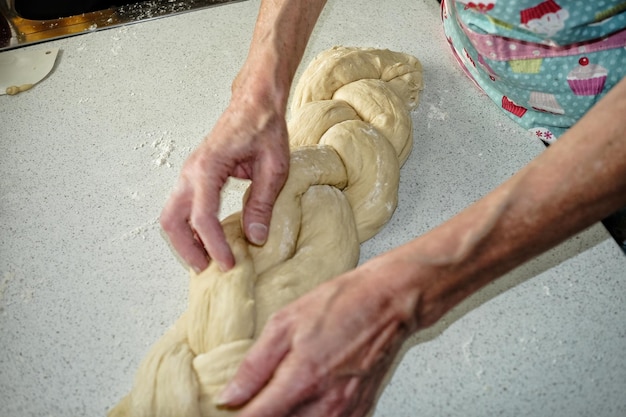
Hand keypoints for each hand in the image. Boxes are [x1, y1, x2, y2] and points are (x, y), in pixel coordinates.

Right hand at [161, 86, 289, 271]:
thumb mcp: (273, 167)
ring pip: (172, 214)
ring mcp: (190, 172)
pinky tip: (208, 237)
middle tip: (209, 269)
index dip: (215, 245)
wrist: (255, 101)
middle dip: (187, 248)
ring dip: (185, 239)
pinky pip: (182, 206)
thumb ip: (261, 202)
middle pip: (173, 219)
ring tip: (207, 258)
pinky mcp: (195, 174)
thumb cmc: (265, 127)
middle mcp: (192, 170)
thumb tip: (255, 238)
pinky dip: (189, 226)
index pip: (203, 216)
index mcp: (209, 167)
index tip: (229, 264)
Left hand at [217, 253, 419, 416]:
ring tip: (277, 398)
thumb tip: (230, 395)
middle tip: (252, 401)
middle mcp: (326, 404)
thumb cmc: (342, 303)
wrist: (390, 301)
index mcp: (302, 380)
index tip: (226, 411)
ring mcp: (346, 412)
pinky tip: (304, 402)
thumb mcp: (286, 322)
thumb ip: (255, 364)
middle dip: (261, 416)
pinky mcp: (360, 411)